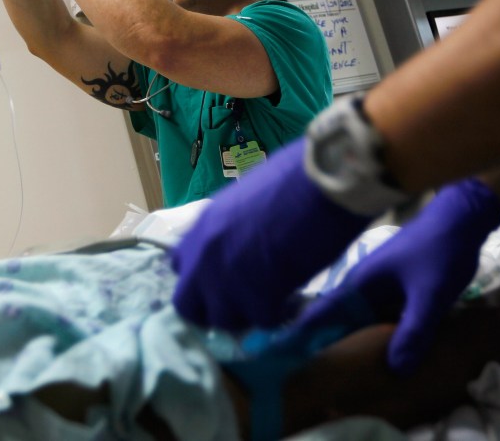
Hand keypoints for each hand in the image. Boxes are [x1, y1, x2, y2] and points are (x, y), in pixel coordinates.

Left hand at [171, 139, 375, 329]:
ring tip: (271, 298)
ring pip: (223, 320)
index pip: (180, 266)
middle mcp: (203, 258)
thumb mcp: (244, 201)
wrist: (319, 185)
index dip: (201, 276)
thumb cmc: (292, 178)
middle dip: (213, 308)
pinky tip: (292, 298)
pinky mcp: (256, 299)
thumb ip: (230, 229)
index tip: (224, 275)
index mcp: (201, 227)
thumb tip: (238, 247)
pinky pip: (262, 321)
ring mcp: (225, 282)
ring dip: (246, 313)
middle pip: (188, 305)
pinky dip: (278, 314)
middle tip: (242, 300)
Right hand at [293, 178, 499, 374]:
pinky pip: (381, 322)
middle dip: (326, 350)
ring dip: (353, 347)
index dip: (300, 338)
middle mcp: (364, 290)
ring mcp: (381, 292)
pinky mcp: (398, 295)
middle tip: (310, 383)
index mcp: (359, 286)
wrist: (462, 220)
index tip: (281, 362)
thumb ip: (414, 332)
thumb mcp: (429, 296)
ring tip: (340, 381)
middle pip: (338, 325)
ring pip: (361, 326)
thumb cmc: (438, 251)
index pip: (321, 315)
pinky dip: (378, 339)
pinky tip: (382, 360)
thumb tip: (395, 372)